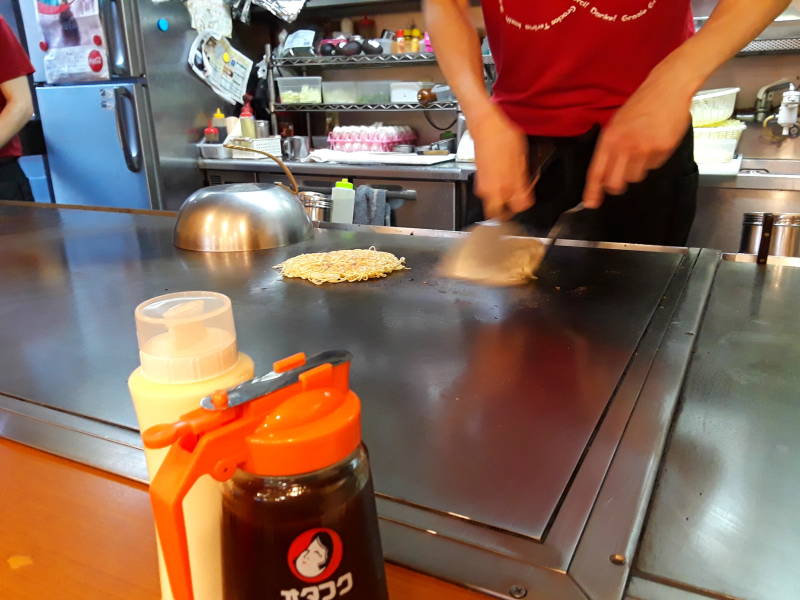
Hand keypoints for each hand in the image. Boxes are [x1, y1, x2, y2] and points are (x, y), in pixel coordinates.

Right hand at [470, 104, 532, 219]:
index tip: (527, 196)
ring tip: (508, 188)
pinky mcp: (478, 180)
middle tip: (514, 203)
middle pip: (499, 213)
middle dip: (507, 211)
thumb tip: (525, 190)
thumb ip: (523, 179)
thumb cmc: (504, 137)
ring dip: (500, 200)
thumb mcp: (522, 158)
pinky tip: (500, 179)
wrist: (486, 127)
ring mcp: (484, 186)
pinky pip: (487, 192)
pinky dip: (494, 190)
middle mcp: (494, 189)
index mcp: (509, 185)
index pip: (520, 206)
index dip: (526, 202)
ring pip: (492, 203)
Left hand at [582, 68, 692, 208]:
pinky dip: (653, 160)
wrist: (668, 89)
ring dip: (636, 169)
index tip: (590, 204)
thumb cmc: (640, 105)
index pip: (596, 172)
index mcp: (610, 139)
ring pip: (636, 177)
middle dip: (616, 185)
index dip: (592, 191)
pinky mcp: (663, 150)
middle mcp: (625, 146)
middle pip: (615, 183)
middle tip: (620, 178)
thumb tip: (603, 175)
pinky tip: (655, 143)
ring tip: (641, 149)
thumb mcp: (616, 124)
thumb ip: (609, 148)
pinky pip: (654, 166)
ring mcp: (645, 149)